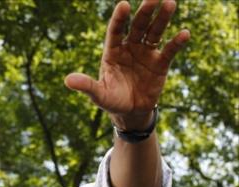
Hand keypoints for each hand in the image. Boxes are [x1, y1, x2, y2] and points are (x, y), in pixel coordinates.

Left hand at [65, 0, 189, 129]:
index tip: (124, 5)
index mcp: (113, 51)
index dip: (119, 19)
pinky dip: (176, 43)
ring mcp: (145, 54)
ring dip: (162, 19)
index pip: (116, 31)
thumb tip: (67, 81)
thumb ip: (86, 86)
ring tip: (170, 3)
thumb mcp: (98, 94)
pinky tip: (184, 33)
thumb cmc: (111, 100)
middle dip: (144, 12)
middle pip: (138, 26)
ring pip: (154, 33)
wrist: (130, 112)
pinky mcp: (160, 64)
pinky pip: (169, 51)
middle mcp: (130, 48)